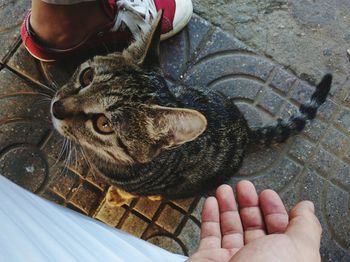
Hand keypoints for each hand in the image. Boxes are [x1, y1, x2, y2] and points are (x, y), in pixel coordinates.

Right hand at [188, 181, 321, 261]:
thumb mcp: (298, 249)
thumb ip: (305, 227)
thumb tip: (306, 208)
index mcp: (282, 261)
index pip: (280, 232)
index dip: (275, 210)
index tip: (266, 193)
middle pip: (254, 227)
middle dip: (249, 204)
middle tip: (244, 186)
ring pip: (230, 228)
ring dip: (227, 205)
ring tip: (224, 189)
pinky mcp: (208, 260)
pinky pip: (209, 235)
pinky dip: (209, 216)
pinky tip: (211, 202)